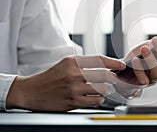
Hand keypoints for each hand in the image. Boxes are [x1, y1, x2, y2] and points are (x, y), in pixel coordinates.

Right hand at [6, 56, 125, 111]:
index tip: (121, 65)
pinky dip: (98, 99)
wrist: (31, 91)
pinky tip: (94, 97)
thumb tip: (105, 65)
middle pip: (104, 75)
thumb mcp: (65, 64)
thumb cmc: (50, 77)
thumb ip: (84, 64)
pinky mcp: (72, 101)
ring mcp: (73, 88)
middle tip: (115, 79)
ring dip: (105, 90)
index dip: (114, 62)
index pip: (99, 59)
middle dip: (113, 78)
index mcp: (73, 62)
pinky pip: (95, 100)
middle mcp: (74, 73)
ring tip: (101, 89)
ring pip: (102, 89)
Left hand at [117, 34, 156, 86]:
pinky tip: (135, 60)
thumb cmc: (141, 56)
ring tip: (144, 49)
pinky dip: (139, 70)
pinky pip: (144, 80)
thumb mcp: (152, 45)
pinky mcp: (142, 84)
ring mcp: (154, 79)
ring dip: (151, 60)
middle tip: (154, 40)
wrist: (126, 69)